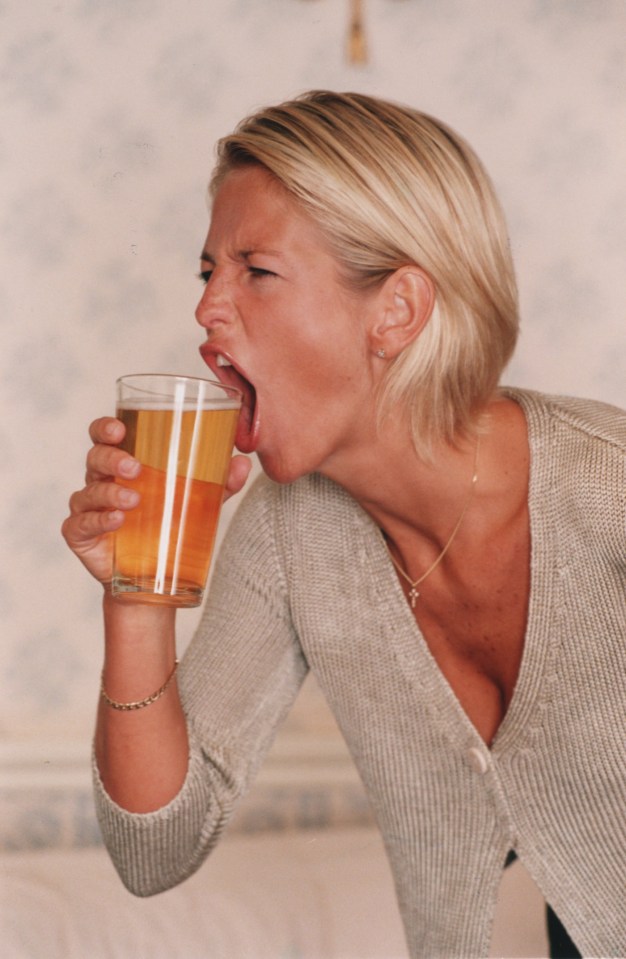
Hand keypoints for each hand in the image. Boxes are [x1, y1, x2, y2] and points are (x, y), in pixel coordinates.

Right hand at [61, 418, 253, 585]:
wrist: (154, 578)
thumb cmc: (169, 527)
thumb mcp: (199, 502)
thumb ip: (219, 482)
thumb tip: (242, 462)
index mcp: (123, 464)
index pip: (105, 436)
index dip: (106, 427)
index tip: (119, 428)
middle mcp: (102, 481)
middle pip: (95, 457)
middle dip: (112, 458)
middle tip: (135, 467)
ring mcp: (88, 508)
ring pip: (89, 490)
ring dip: (110, 492)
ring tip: (134, 500)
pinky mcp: (81, 535)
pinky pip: (82, 523)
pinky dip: (99, 519)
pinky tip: (117, 520)